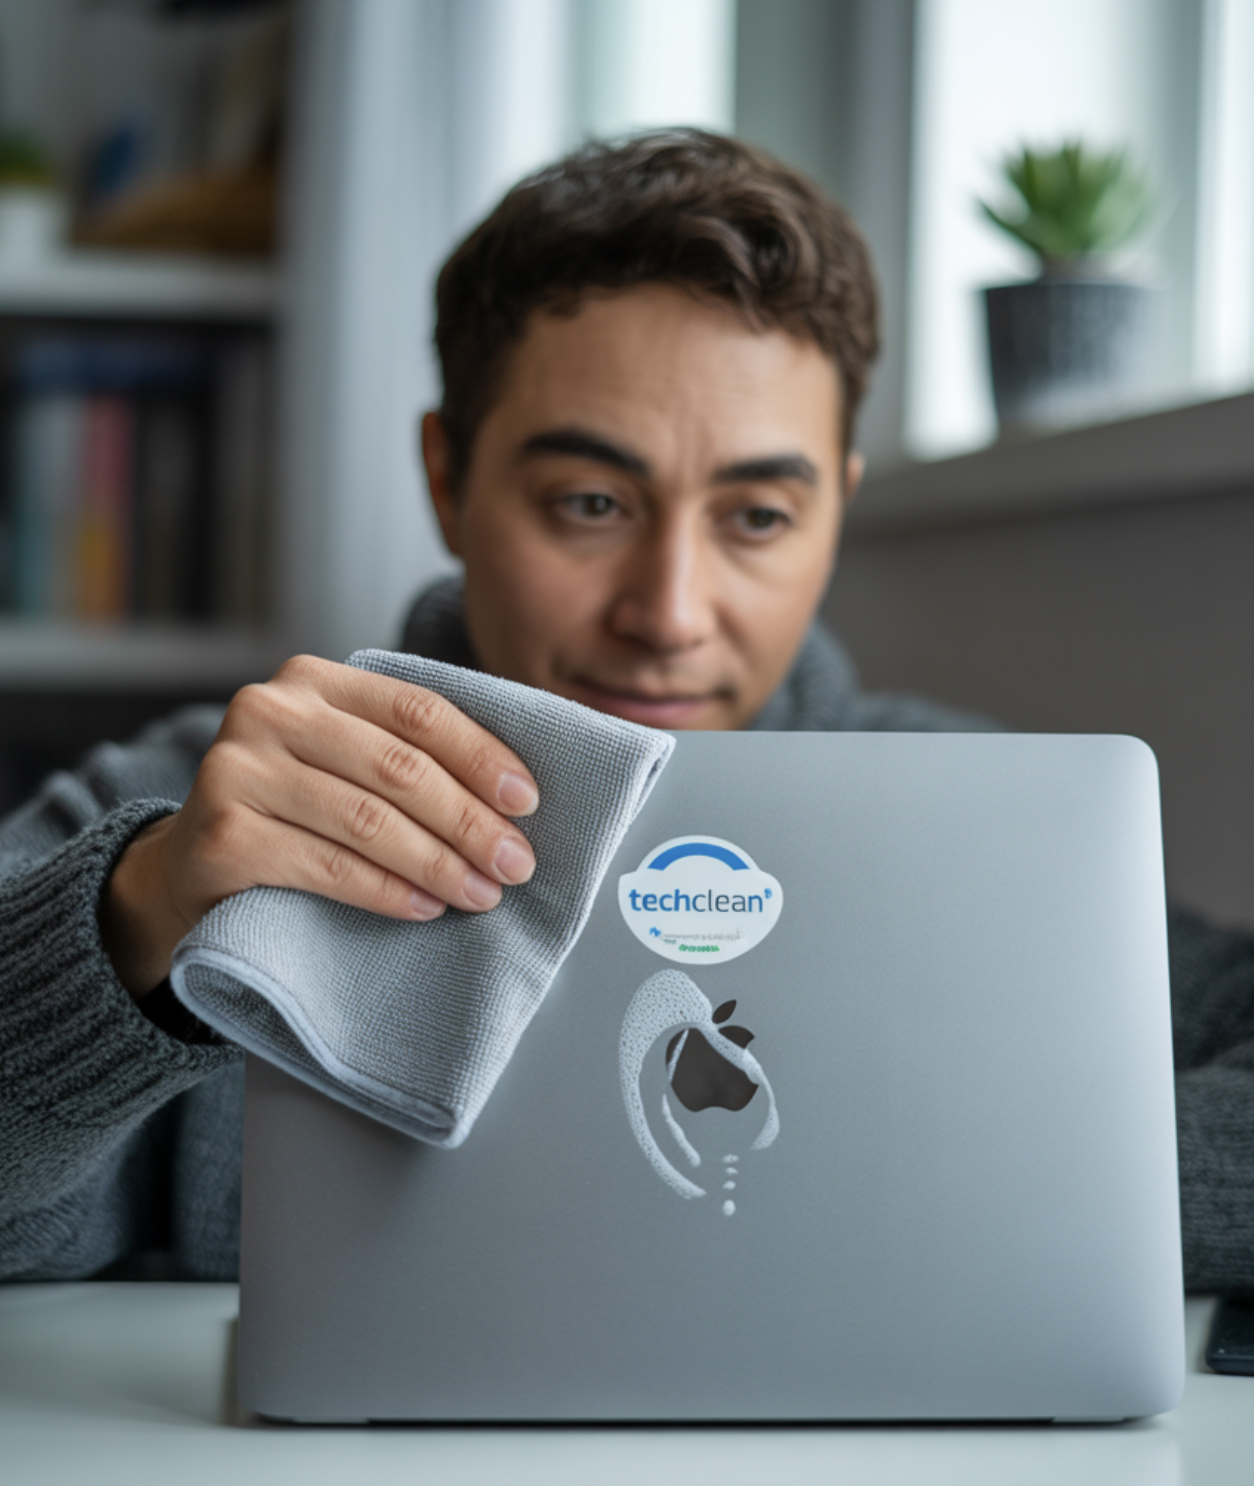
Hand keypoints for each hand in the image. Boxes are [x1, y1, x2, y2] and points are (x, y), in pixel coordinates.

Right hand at [100, 655, 539, 998]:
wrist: (191, 865)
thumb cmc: (293, 811)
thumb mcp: (344, 760)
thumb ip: (408, 754)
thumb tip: (517, 792)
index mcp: (313, 679)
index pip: (418, 711)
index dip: (482, 757)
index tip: (528, 803)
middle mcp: (269, 710)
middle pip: (399, 767)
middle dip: (470, 820)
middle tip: (517, 864)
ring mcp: (237, 769)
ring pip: (367, 819)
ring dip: (438, 863)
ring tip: (481, 893)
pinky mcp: (222, 835)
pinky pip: (327, 866)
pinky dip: (386, 891)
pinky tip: (424, 907)